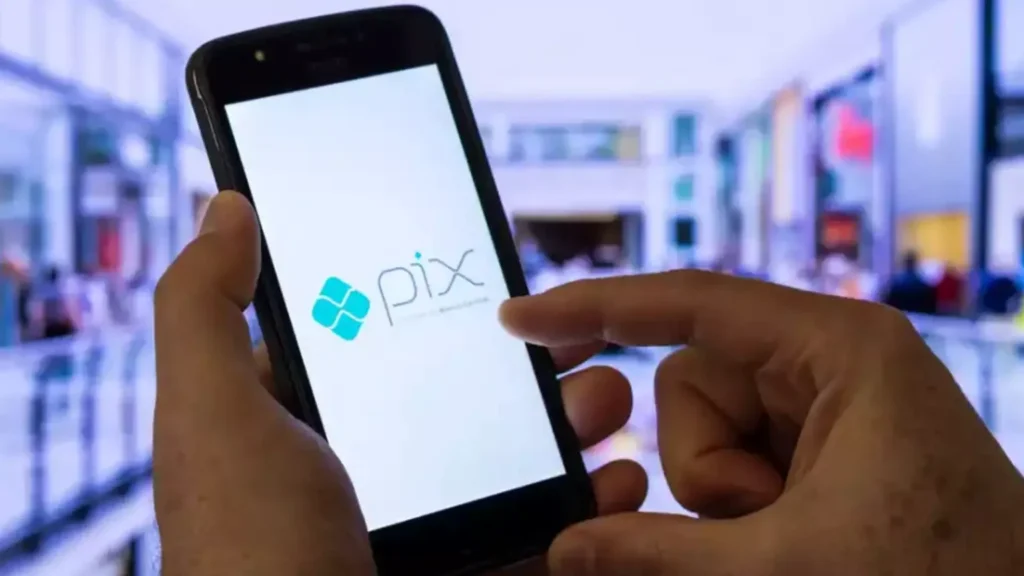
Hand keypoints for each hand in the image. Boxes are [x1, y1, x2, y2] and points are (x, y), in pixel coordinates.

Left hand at [152, 191, 646, 575]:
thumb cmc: (246, 552)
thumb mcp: (212, 415)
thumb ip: (205, 308)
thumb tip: (228, 208)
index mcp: (301, 431)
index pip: (375, 349)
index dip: (430, 310)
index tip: (486, 279)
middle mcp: (363, 479)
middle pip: (461, 400)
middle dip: (525, 365)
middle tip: (574, 335)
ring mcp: (420, 533)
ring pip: (513, 461)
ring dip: (571, 424)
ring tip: (606, 400)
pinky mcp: (473, 572)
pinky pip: (544, 534)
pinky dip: (588, 505)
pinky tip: (612, 479)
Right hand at [500, 273, 1023, 574]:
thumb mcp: (783, 566)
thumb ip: (659, 555)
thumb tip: (564, 550)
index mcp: (838, 347)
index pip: (689, 305)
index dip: (595, 307)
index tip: (521, 319)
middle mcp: (828, 357)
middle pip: (691, 380)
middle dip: (704, 464)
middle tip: (763, 519)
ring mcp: (824, 400)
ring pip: (703, 427)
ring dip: (722, 493)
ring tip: (790, 534)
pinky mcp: (822, 441)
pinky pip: (734, 455)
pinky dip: (738, 501)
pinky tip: (792, 532)